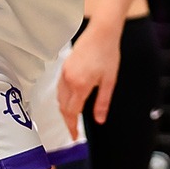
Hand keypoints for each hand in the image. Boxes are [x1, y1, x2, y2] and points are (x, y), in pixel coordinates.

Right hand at [58, 21, 122, 135]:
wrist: (102, 32)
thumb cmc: (108, 54)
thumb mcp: (110, 81)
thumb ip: (103, 102)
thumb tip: (99, 120)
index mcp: (80, 85)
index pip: (72, 112)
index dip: (72, 126)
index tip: (74, 136)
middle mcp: (68, 80)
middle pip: (63, 107)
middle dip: (67, 121)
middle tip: (73, 131)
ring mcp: (64, 72)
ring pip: (59, 97)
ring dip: (64, 109)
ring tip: (72, 119)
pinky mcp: (64, 66)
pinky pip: (60, 87)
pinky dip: (63, 98)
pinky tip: (71, 100)